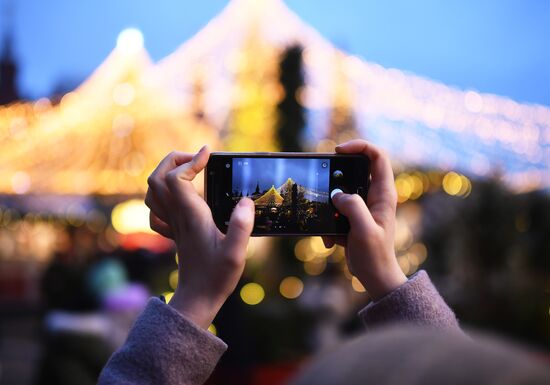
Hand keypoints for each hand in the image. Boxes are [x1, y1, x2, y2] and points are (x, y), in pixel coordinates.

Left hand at [145, 146, 254, 328]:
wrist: (197, 299)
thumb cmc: (216, 277)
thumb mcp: (236, 255)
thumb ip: (241, 227)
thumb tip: (245, 201)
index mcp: (190, 216)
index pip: (176, 178)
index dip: (191, 161)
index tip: (210, 154)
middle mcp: (177, 216)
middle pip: (157, 177)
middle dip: (175, 159)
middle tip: (199, 158)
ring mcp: (172, 224)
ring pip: (152, 190)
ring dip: (166, 172)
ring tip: (189, 168)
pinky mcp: (173, 231)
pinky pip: (156, 206)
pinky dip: (163, 193)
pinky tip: (179, 195)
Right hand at [323, 139, 405, 299]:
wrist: (375, 278)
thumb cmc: (375, 256)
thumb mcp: (364, 231)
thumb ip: (353, 208)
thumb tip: (338, 195)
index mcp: (384, 195)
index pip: (377, 157)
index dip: (360, 146)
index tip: (339, 151)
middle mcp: (375, 197)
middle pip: (355, 170)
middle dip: (336, 177)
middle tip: (324, 185)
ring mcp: (363, 207)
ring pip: (342, 192)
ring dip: (329, 205)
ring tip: (327, 222)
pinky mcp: (352, 219)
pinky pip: (336, 211)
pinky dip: (329, 223)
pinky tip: (329, 240)